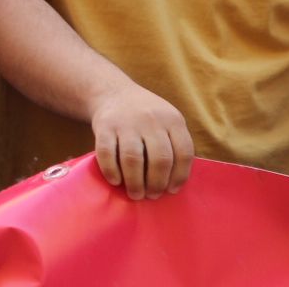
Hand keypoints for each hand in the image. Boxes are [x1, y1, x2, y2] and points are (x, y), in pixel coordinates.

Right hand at [89, 82, 194, 199]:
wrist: (113, 92)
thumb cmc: (145, 117)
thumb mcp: (167, 121)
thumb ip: (174, 146)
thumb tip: (173, 184)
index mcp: (172, 119)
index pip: (183, 153)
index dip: (179, 176)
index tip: (171, 190)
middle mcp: (151, 119)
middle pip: (160, 159)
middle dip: (157, 184)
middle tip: (152, 195)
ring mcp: (126, 122)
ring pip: (133, 159)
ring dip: (135, 183)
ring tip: (135, 194)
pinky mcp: (104, 125)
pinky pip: (107, 154)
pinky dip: (111, 171)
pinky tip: (116, 181)